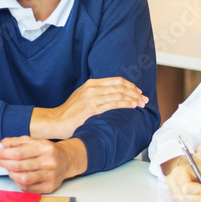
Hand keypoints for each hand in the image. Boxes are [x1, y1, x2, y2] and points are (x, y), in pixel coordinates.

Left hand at [0, 137, 83, 193]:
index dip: (3, 154)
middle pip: (19, 166)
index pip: (19, 153)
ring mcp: (50, 176)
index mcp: (45, 148)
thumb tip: (1, 145)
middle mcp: (49, 162)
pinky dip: (19, 183)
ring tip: (9, 168)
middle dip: (4, 163)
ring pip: (23, 179)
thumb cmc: (48, 151)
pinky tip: (17, 176)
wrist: (67, 161)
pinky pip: (28, 188)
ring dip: (11, 174)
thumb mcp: (34, 141)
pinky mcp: (49, 187)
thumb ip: (17, 142)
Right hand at [32, 77, 147, 138]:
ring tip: (141, 104)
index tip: (138, 91)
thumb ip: (95, 92)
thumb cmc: (69, 112)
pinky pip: (114, 104)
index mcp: (91, 83)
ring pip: (119, 95)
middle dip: (135, 92)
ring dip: (133, 99)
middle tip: (144, 99)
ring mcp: (93, 98)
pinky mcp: (93, 109)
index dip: (130, 85)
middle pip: (120, 87)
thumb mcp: (82, 96)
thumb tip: (111, 94)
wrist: (56, 120)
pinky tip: (133, 107)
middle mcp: (93, 88)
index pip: (116, 81)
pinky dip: (126, 104)